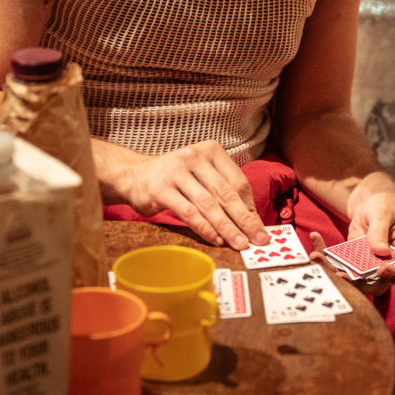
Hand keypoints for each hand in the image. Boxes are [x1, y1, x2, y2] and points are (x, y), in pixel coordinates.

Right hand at [102, 140, 269, 249]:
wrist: (134, 176)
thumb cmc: (175, 179)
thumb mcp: (202, 176)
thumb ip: (224, 192)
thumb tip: (252, 220)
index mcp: (210, 150)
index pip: (237, 181)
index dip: (251, 207)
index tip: (260, 229)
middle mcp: (194, 156)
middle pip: (226, 193)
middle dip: (245, 220)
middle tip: (258, 240)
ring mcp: (176, 171)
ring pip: (209, 205)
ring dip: (227, 228)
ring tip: (239, 244)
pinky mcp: (161, 189)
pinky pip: (189, 212)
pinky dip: (205, 228)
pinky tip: (216, 240)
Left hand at [312, 173, 394, 294]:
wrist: (371, 202)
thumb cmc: (385, 204)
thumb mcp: (383, 211)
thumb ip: (380, 230)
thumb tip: (380, 252)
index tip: (382, 270)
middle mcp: (391, 265)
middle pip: (379, 284)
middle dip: (357, 282)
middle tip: (338, 274)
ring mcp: (371, 267)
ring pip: (354, 279)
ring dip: (334, 271)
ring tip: (317, 256)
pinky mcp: (354, 263)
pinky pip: (340, 266)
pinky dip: (325, 256)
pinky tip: (315, 239)